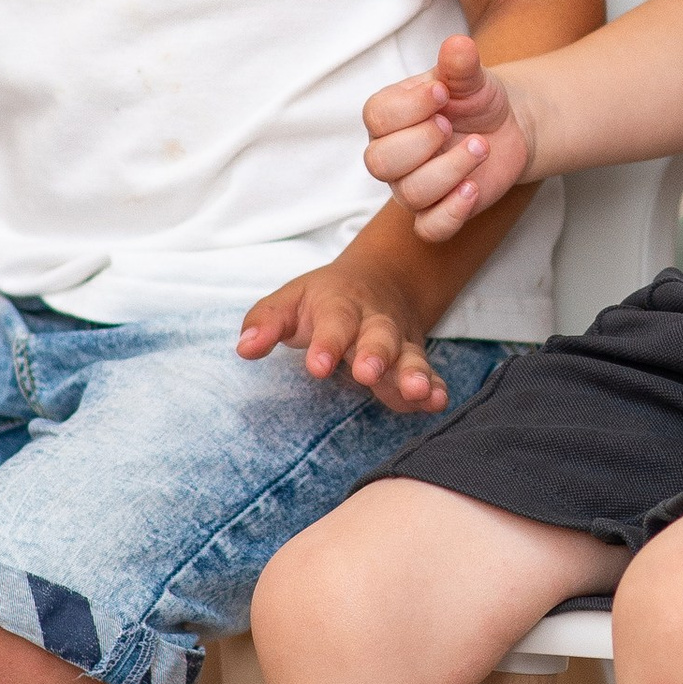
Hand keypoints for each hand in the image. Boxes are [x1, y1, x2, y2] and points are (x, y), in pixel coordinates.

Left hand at [237, 258, 452, 411]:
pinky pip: (429, 374)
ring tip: (418, 391)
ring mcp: (399, 343)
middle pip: (379, 337)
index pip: (334, 322)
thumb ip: (266, 322)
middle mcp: (375, 323)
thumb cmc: (324, 300)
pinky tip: (437, 402)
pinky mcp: (414, 362)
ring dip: (414, 373)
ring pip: (409, 356)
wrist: (381, 281)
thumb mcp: (291, 300)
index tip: (317, 367)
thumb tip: (245, 347)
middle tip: (367, 372)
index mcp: (341, 305)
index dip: (327, 343)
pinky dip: (435, 388)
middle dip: (375, 355)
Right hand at [363, 33, 534, 243]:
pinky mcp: (437, 212)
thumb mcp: (471, 77)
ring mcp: (411, 187)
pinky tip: (473, 189)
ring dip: (450, 170)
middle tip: (452, 124)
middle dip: (422, 142)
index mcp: (389, 117)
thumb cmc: (475, 99)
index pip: (377, 118)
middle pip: (380, 163)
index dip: (410, 108)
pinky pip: (429, 228)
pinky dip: (451, 213)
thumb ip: (460, 64)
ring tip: (481, 146)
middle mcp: (392, 155)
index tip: (444, 93)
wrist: (508, 126)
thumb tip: (458, 44)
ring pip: (410, 194)